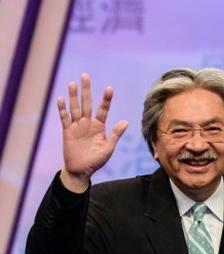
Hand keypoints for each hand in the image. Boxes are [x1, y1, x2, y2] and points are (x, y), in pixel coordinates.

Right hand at [57, 73, 127, 191]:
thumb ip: (115, 134)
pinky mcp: (67, 131)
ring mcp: (77, 126)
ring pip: (75, 108)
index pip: (103, 109)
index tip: (109, 88)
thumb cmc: (96, 160)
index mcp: (99, 126)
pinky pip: (64, 118)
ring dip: (73, 96)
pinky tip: (60, 99)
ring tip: (72, 83)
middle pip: (87, 103)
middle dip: (86, 90)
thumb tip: (125, 121)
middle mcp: (88, 123)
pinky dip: (62, 109)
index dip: (106, 99)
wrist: (81, 170)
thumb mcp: (108, 148)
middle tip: (85, 75)